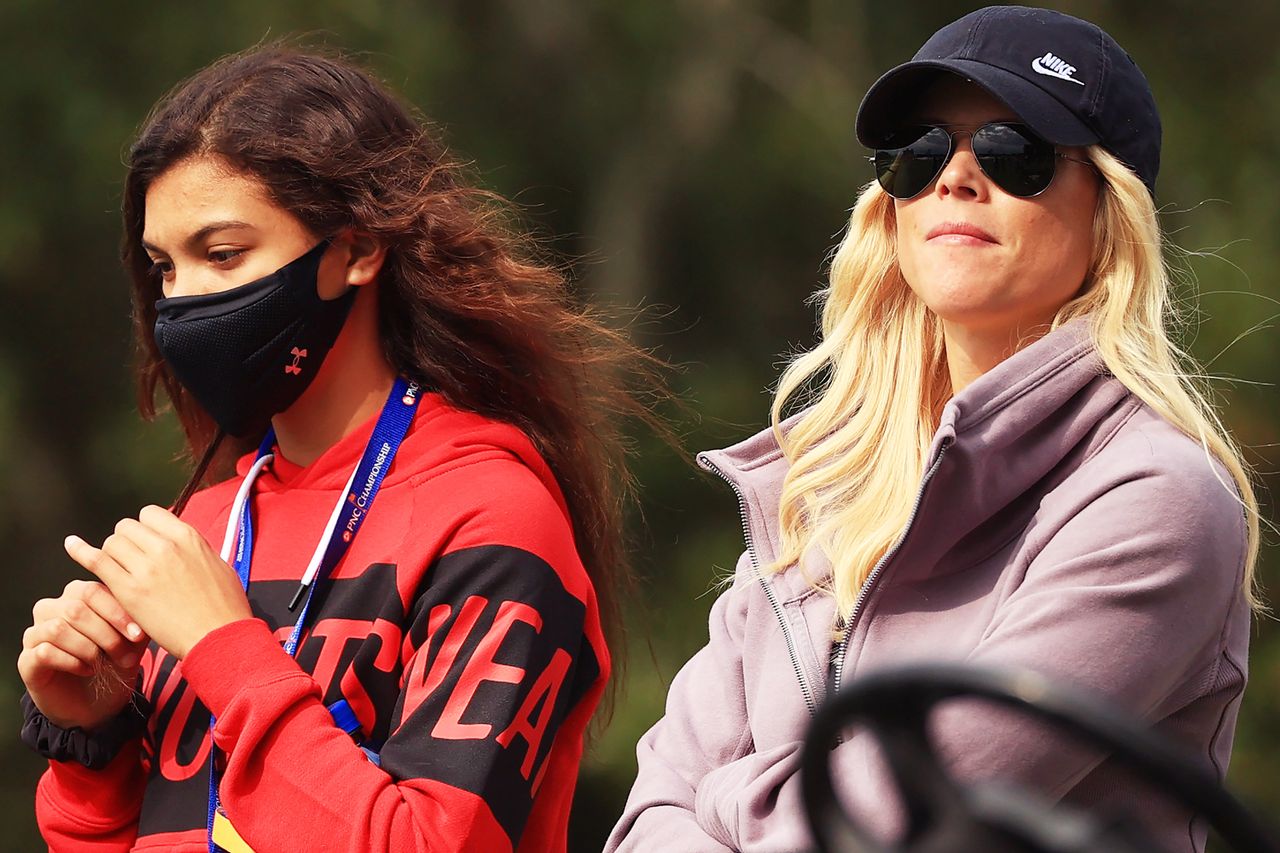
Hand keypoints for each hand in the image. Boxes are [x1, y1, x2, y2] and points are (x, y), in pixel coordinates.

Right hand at [18, 580, 149, 730]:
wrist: (98, 702)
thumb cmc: (115, 662)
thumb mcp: (133, 640)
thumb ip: (138, 620)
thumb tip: (146, 607)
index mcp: (76, 595)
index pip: (91, 591)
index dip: (116, 612)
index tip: (138, 635)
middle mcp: (50, 609)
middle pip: (74, 609)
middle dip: (106, 635)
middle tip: (126, 657)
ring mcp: (35, 634)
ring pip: (57, 629)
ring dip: (88, 649)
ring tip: (104, 663)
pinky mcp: (26, 660)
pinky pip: (44, 652)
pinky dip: (72, 662)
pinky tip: (87, 670)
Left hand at [64, 505, 253, 659]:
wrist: (218, 636)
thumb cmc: (224, 607)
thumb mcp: (219, 565)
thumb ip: (195, 550)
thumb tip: (184, 546)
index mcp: (188, 537)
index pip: (150, 514)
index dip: (145, 528)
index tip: (147, 543)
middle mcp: (164, 546)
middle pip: (127, 527)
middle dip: (127, 541)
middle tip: (132, 561)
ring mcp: (145, 568)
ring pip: (112, 543)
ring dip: (113, 555)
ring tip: (119, 572)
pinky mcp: (129, 590)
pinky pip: (97, 561)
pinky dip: (81, 551)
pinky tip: (71, 544)